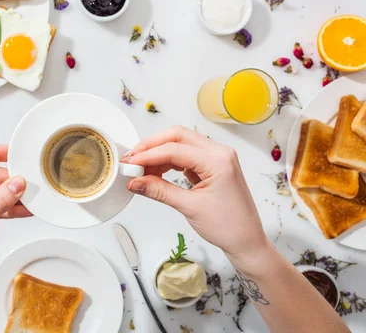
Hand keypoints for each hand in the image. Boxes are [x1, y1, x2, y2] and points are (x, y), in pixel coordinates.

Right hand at [122, 126, 267, 263]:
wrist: (247, 241)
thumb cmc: (229, 227)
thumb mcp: (189, 208)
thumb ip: (159, 191)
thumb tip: (136, 181)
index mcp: (218, 160)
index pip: (174, 149)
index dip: (148, 155)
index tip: (130, 164)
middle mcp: (220, 153)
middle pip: (178, 136)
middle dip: (152, 146)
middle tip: (132, 160)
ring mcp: (218, 157)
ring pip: (182, 143)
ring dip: (160, 153)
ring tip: (142, 169)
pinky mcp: (214, 165)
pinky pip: (187, 154)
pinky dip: (170, 160)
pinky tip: (157, 171)